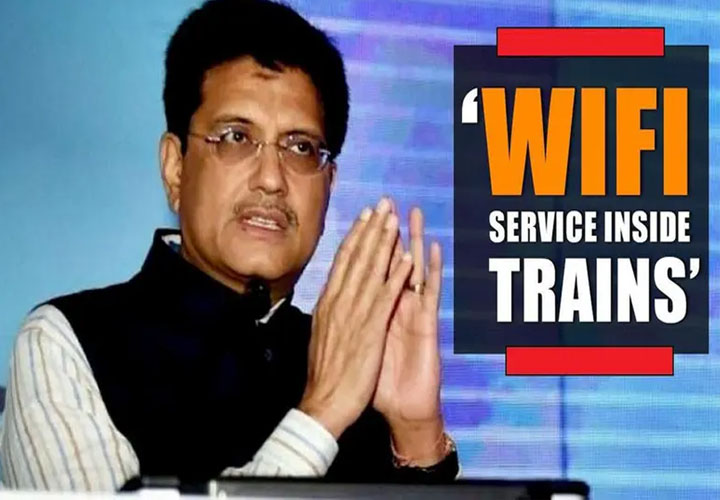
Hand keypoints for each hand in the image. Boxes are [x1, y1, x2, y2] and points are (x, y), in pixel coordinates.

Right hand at [299, 198, 411, 438]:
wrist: (323, 403)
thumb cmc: (323, 374)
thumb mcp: (320, 335)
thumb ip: (329, 313)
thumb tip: (330, 296)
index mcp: (328, 303)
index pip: (342, 262)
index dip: (355, 236)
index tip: (364, 216)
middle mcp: (339, 302)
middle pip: (357, 258)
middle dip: (371, 229)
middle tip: (382, 203)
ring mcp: (354, 314)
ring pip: (371, 270)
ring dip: (384, 243)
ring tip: (394, 219)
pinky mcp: (370, 330)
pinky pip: (386, 297)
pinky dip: (397, 277)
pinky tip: (407, 259)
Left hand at [373, 207, 446, 464]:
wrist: (400, 407)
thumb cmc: (377, 379)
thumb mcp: (359, 344)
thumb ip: (353, 321)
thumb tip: (337, 304)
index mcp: (376, 308)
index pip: (370, 268)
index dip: (367, 242)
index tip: (362, 216)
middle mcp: (396, 305)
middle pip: (392, 261)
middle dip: (388, 231)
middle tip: (388, 202)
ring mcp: (413, 313)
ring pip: (413, 270)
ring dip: (413, 240)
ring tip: (412, 214)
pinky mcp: (426, 326)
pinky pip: (428, 294)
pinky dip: (430, 271)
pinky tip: (431, 249)